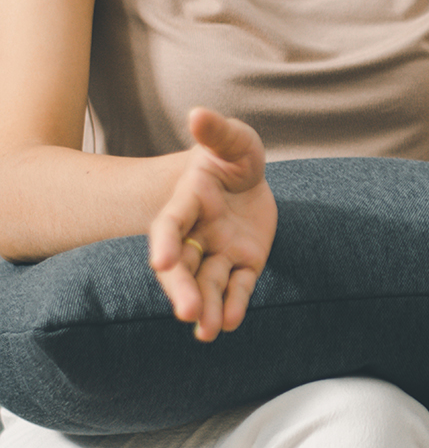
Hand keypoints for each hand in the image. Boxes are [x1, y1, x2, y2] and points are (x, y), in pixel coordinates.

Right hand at [148, 108, 276, 341]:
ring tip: (207, 333)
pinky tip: (230, 324)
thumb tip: (198, 114)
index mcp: (189, 202)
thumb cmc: (234, 157)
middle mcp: (198, 233)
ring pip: (209, 282)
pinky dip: (234, 304)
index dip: (166, 242)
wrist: (248, 178)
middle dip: (183, 289)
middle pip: (185, 265)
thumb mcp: (234, 140)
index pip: (171, 224)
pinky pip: (238, 287)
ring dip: (207, 306)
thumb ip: (218, 132)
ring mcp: (220, 251)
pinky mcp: (245, 263)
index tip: (161, 262)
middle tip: (187, 314)